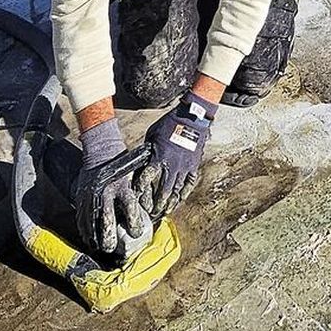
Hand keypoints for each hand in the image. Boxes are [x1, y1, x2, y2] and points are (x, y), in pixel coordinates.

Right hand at [74, 120, 152, 256]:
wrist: (102, 150)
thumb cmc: (124, 163)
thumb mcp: (135, 175)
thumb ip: (140, 192)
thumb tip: (150, 212)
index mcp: (123, 186)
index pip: (130, 208)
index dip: (134, 223)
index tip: (137, 233)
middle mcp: (106, 192)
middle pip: (106, 220)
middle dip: (109, 237)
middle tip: (112, 249)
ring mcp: (91, 195)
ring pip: (91, 221)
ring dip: (95, 237)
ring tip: (99, 248)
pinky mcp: (81, 196)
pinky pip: (81, 216)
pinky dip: (84, 229)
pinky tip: (88, 238)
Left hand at [138, 92, 215, 217]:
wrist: (192, 117)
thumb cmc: (169, 123)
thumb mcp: (152, 136)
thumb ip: (148, 152)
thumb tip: (142, 163)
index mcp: (158, 157)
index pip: (146, 179)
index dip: (140, 190)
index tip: (136, 198)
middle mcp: (172, 165)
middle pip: (162, 190)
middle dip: (155, 203)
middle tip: (151, 213)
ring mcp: (185, 166)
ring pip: (176, 190)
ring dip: (170, 202)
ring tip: (164, 212)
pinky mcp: (194, 165)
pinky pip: (189, 183)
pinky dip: (184, 194)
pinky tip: (179, 201)